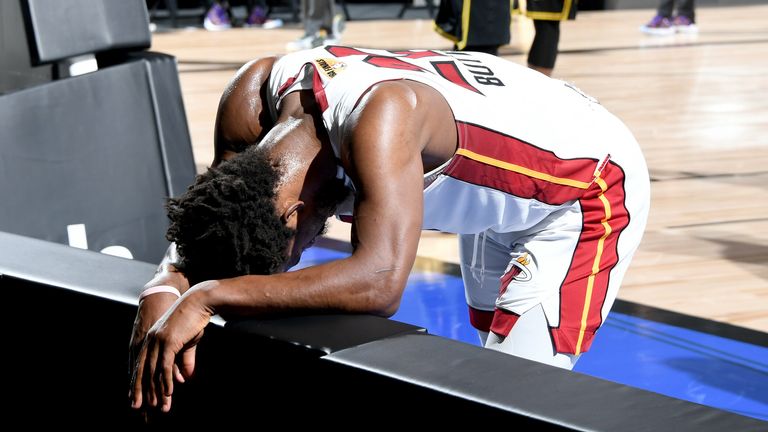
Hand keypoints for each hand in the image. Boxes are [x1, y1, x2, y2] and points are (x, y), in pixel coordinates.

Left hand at [130, 282, 215, 412]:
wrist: (199, 301)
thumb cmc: (194, 319)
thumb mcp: (188, 342)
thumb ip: (185, 360)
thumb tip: (186, 377)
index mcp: (151, 340)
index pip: (141, 365)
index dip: (138, 383)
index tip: (136, 399)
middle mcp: (150, 341)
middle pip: (142, 371)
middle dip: (141, 392)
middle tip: (140, 409)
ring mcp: (158, 341)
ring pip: (153, 372)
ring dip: (156, 392)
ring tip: (160, 407)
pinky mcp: (168, 341)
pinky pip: (165, 366)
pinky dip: (166, 381)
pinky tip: (169, 393)